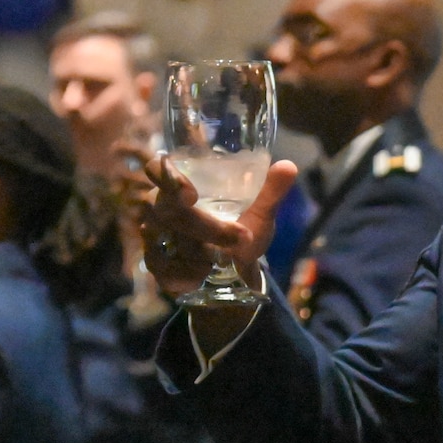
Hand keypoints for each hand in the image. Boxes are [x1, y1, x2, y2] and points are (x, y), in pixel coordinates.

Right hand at [137, 152, 296, 347]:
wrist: (236, 271)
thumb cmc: (241, 229)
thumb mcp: (260, 213)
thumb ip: (270, 191)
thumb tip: (288, 167)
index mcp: (181, 184)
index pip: (158, 168)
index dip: (166, 177)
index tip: (190, 195)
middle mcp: (160, 207)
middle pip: (168, 211)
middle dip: (206, 228)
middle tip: (240, 238)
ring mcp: (153, 236)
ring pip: (169, 242)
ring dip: (201, 253)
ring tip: (225, 260)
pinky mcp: (155, 264)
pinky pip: (166, 269)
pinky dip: (189, 274)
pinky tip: (203, 276)